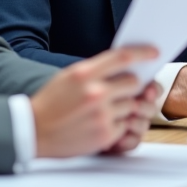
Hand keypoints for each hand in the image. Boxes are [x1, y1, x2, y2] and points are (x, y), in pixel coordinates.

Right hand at [31, 45, 159, 157]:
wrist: (31, 131)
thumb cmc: (51, 102)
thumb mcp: (69, 76)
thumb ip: (96, 69)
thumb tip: (125, 63)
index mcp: (85, 74)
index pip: (123, 57)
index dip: (143, 53)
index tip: (154, 53)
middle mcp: (95, 92)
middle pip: (134, 82)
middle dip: (131, 85)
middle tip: (121, 89)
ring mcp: (101, 114)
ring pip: (131, 104)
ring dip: (122, 106)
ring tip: (103, 110)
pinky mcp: (104, 134)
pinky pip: (124, 124)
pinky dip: (117, 124)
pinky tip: (99, 123)